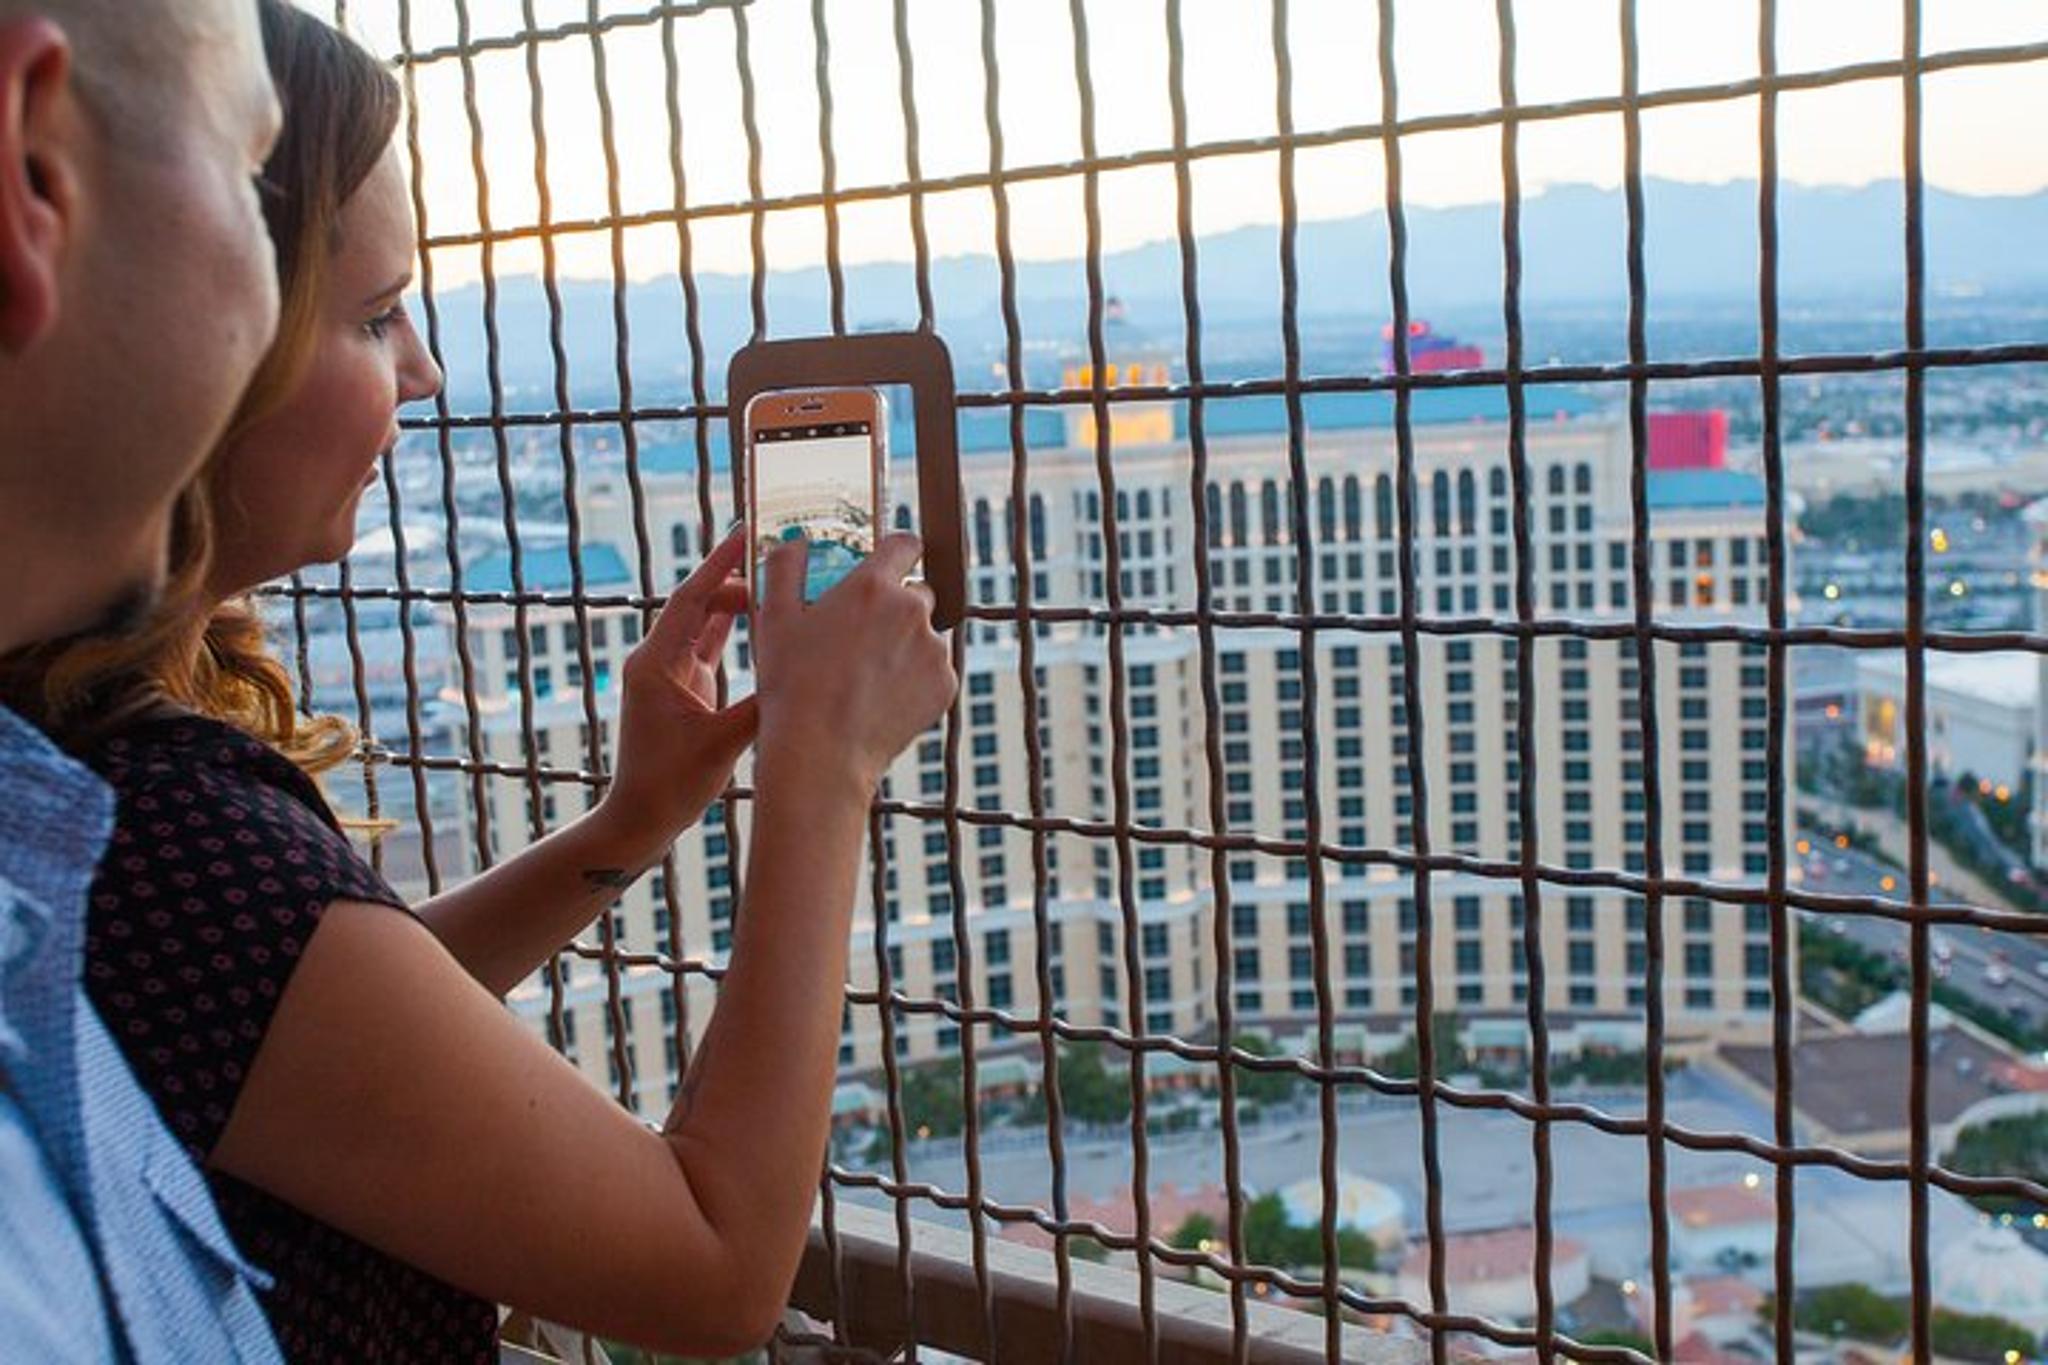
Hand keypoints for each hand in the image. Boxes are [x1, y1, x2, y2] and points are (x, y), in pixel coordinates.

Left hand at [593, 530, 756, 857]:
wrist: (640, 819)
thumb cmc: (670, 786)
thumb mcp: (722, 744)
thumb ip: (761, 707)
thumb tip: (802, 676)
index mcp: (654, 665)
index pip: (689, 601)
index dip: (718, 565)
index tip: (745, 534)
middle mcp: (656, 661)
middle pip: (699, 605)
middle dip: (737, 583)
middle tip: (780, 567)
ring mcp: (667, 674)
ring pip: (704, 624)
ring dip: (737, 606)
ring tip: (777, 587)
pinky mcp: (680, 688)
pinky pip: (708, 647)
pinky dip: (733, 632)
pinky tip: (763, 621)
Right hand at [750, 532, 956, 795]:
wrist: (821, 753)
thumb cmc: (792, 686)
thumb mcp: (774, 618)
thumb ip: (785, 568)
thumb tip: (792, 543)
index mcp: (873, 586)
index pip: (906, 544)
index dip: (897, 552)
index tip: (888, 564)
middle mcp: (912, 610)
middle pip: (917, 594)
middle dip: (895, 608)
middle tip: (862, 638)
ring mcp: (933, 650)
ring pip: (926, 636)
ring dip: (905, 647)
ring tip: (866, 678)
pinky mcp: (945, 686)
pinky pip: (934, 672)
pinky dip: (915, 681)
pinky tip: (881, 699)